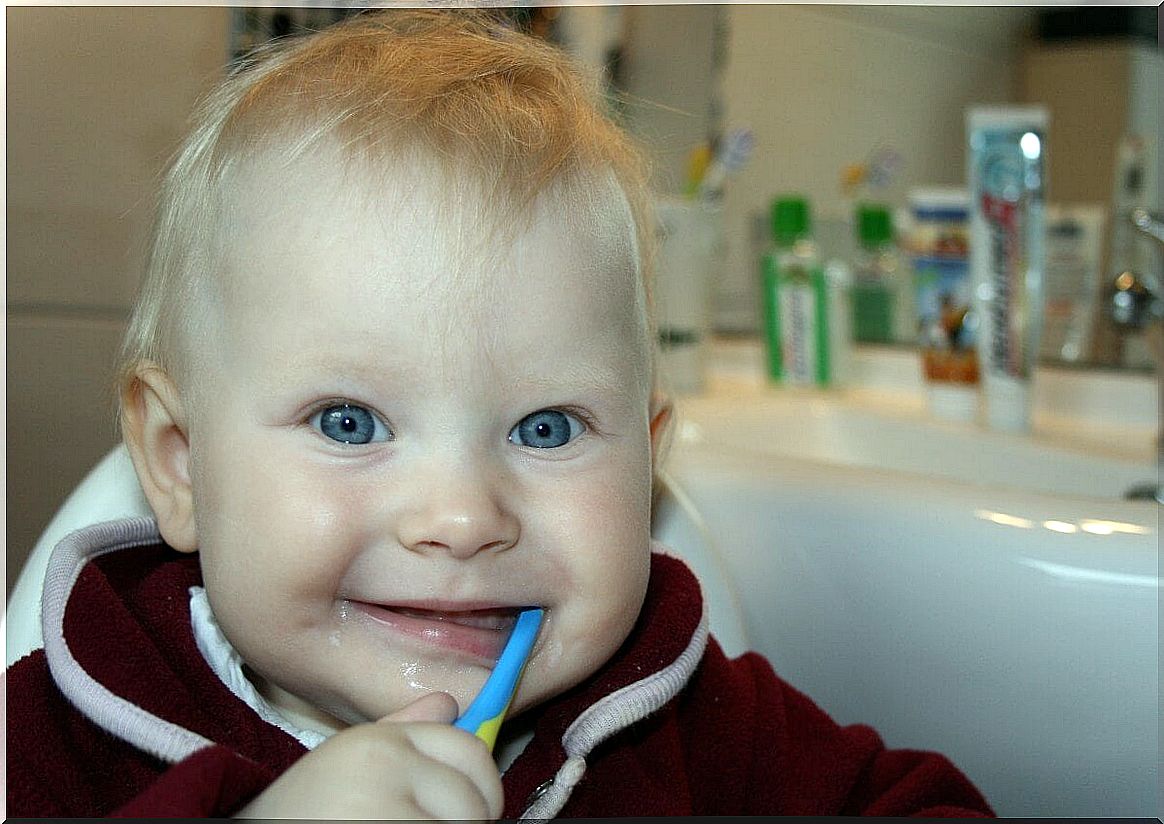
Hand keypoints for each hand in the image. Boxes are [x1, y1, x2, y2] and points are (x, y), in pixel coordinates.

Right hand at [235, 692, 502, 819]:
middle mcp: (386, 764)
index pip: (469, 750)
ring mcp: (389, 809)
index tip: (449, 811)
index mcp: (377, 742)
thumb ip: (399, 733)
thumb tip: (449, 703)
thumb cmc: (298, 817)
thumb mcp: (342, 767)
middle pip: (475, 795)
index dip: (473, 787)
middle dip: (465, 820)